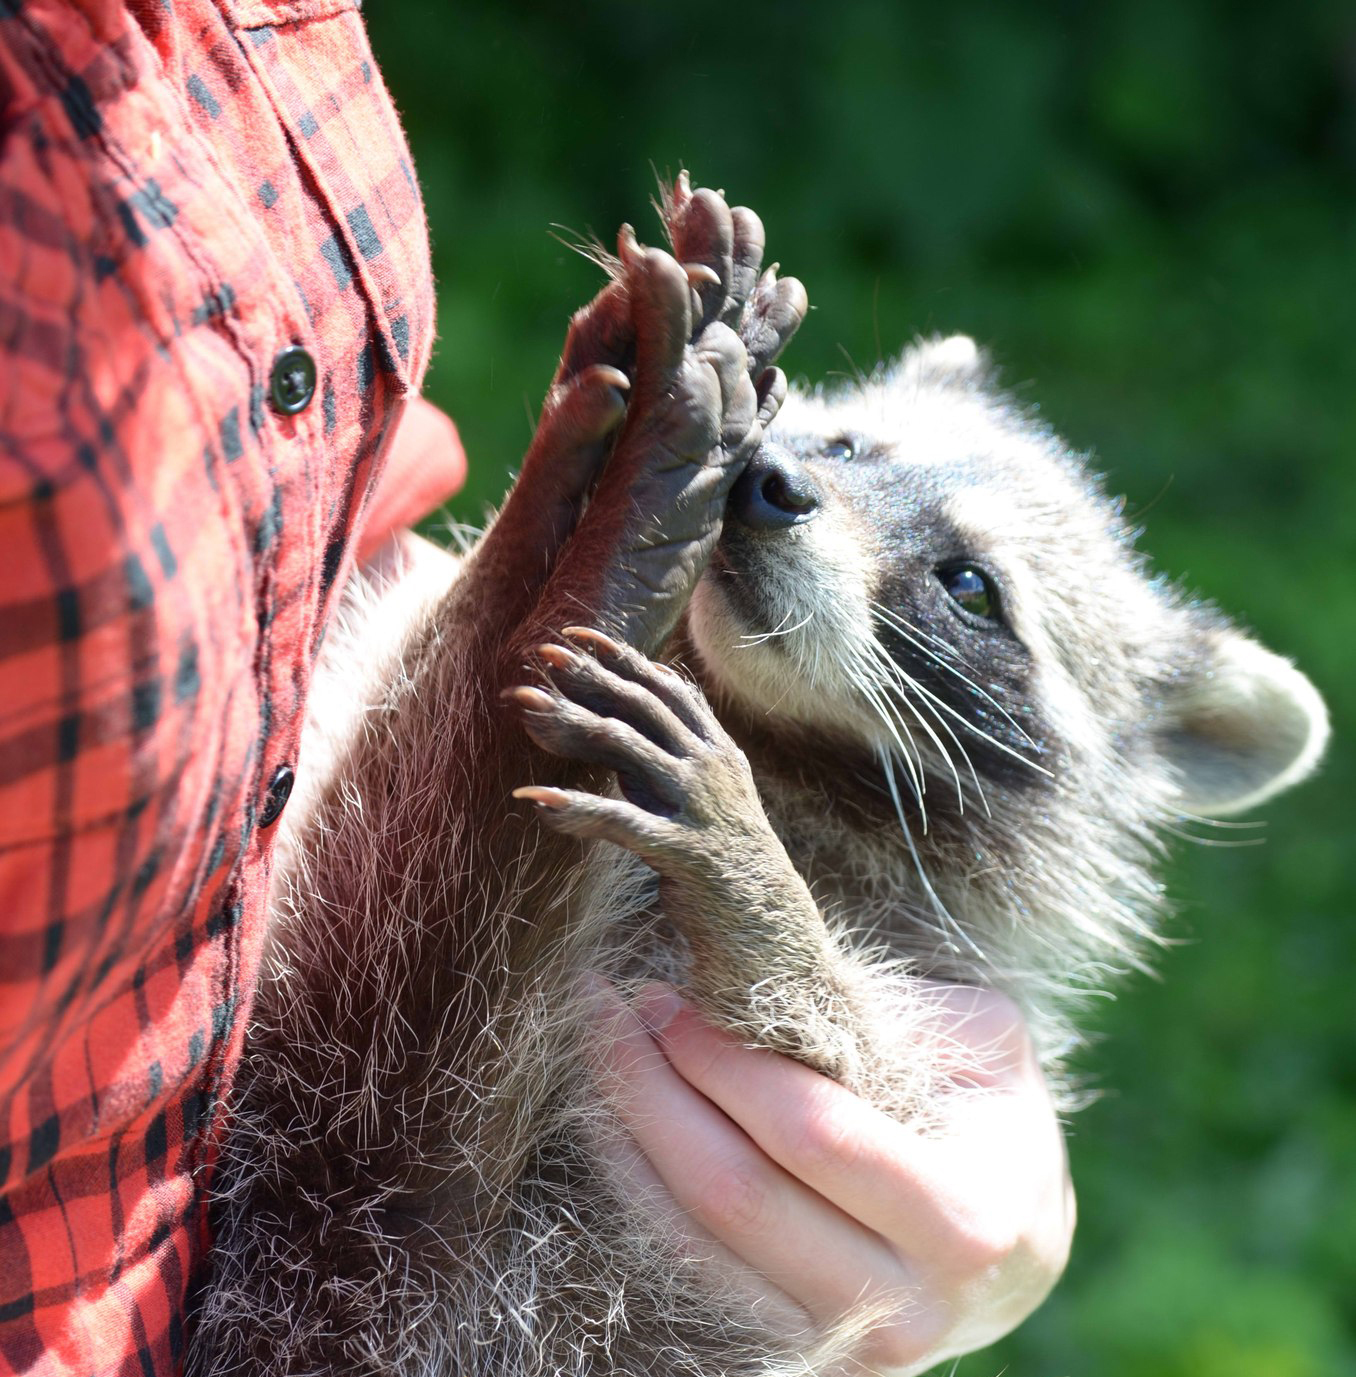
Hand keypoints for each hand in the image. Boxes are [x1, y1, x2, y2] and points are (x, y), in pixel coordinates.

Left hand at [586, 979, 1074, 1374]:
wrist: (1014, 1236)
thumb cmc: (992, 1115)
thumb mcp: (985, 1042)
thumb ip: (895, 1010)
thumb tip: (763, 984)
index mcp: (966, 1222)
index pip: (810, 1134)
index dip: (725, 1061)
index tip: (668, 994)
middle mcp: (903, 1308)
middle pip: (733, 1194)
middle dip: (652, 1087)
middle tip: (607, 1006)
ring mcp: (840, 1350)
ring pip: (691, 1241)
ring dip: (627, 1134)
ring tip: (599, 1044)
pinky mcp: (788, 1351)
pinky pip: (686, 1268)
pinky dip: (637, 1187)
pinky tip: (615, 1117)